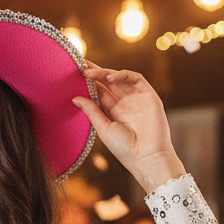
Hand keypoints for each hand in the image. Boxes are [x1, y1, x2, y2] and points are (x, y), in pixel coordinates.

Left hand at [74, 65, 185, 192]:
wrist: (147, 157)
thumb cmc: (125, 149)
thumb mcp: (104, 128)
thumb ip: (92, 111)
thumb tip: (74, 98)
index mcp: (114, 112)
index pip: (100, 92)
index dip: (89, 83)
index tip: (74, 74)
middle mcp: (125, 103)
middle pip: (108, 83)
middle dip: (95, 73)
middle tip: (80, 65)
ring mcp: (137, 98)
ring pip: (120, 79)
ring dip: (105, 73)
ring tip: (89, 72)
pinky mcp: (149, 95)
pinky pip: (136, 79)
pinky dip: (123, 75)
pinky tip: (110, 78)